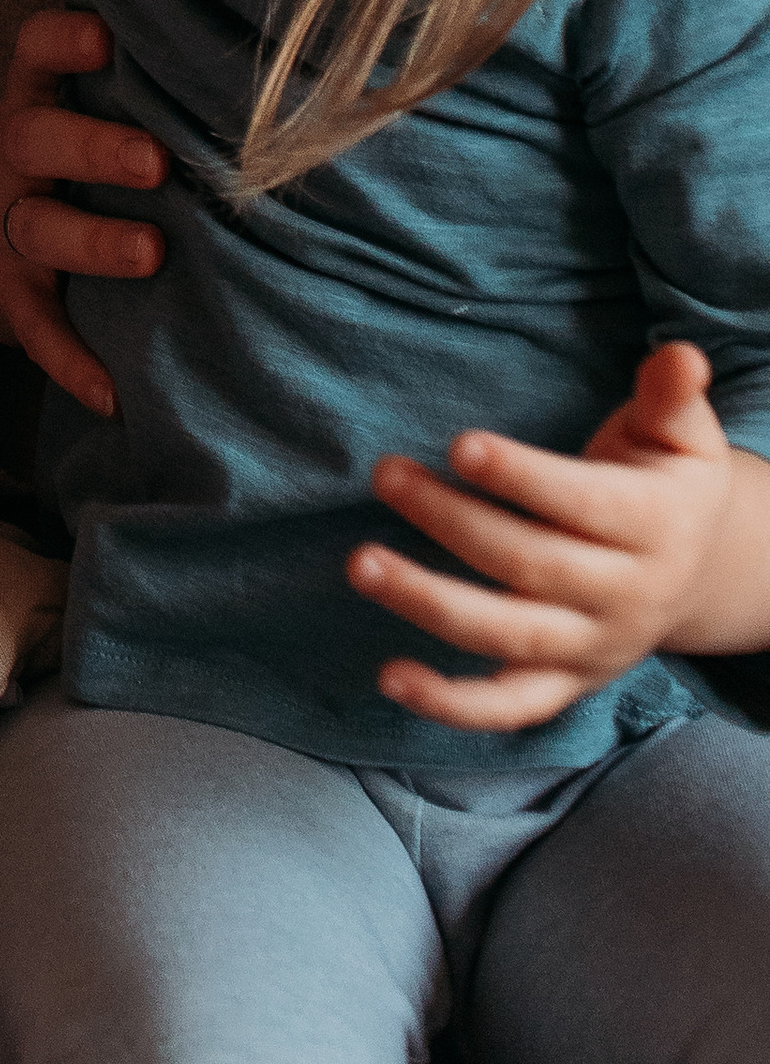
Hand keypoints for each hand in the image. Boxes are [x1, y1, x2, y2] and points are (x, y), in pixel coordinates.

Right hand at [0, 11, 166, 416]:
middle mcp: (16, 153)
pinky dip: (72, 360)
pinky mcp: (12, 296)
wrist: (1, 243)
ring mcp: (9, 224)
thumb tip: (288, 50)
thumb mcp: (97, 107)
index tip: (107, 37)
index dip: (62, 39)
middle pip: (34, 138)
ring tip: (150, 254)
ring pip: (36, 227)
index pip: (35, 51)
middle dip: (92, 146)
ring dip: (91, 241)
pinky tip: (113, 392)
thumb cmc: (87, 157)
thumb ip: (158, 83)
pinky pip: (37, 329)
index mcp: (40, 97)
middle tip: (156, 161)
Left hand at [355, 344, 769, 731]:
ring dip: (430, 604)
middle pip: (530, 565)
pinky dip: (450, 704)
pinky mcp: (565, 686)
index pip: (584, 506)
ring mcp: (592, 648)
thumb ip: (671, 397)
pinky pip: (508, 708)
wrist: (702, 573)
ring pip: (508, 637)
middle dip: (452, 521)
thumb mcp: (682, 438)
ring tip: (360, 563)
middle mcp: (624, 596)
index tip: (460, 443)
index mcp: (653, 527)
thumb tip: (681, 355)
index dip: (523, 477)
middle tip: (385, 474)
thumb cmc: (666, 483)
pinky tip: (389, 677)